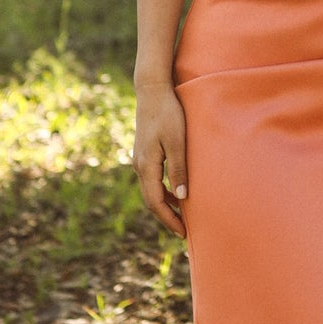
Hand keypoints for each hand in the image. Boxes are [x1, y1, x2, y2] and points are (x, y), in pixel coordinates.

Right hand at [133, 84, 188, 236]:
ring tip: (181, 216)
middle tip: (183, 231)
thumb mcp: (177, 141)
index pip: (156, 202)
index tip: (183, 232)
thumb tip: (182, 198)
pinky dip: (162, 191)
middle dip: (166, 217)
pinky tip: (175, 192)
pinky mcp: (143, 153)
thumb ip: (179, 169)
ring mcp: (139, 159)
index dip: (169, 220)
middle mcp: (139, 165)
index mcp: (146, 165)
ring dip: (164, 204)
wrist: (152, 91)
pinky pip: (151, 179)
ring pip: (150, 190)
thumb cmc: (168, 113)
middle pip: (151, 200)